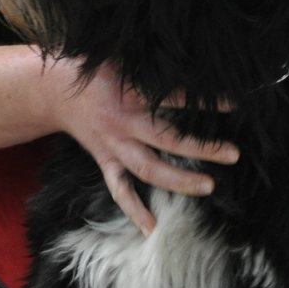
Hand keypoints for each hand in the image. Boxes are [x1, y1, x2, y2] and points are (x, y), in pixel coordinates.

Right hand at [44, 61, 238, 235]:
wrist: (54, 91)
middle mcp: (124, 123)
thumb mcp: (121, 58)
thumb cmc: (94, 70)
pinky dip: (134, 210)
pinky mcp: (105, 161)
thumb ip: (152, 64)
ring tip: (209, 186)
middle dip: (200, 148)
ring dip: (178, 181)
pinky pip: (119, 190)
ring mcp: (114, 146)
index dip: (203, 101)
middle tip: (232, 154)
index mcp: (131, 94)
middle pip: (166, 139)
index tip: (234, 105)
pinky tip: (152, 230)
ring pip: (147, 168)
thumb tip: (189, 57)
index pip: (174, 98)